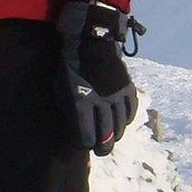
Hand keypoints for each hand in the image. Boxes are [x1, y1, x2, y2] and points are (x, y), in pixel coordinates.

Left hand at [55, 0, 138, 155]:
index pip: (88, 134)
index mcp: (83, 103)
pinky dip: (127, 118)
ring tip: (112, 137)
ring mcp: (117, 97)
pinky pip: (131, 110)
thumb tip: (76, 124)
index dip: (87, 142)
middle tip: (101, 150)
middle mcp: (102, 104)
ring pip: (121, 125)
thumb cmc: (70, 64)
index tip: (86, 143)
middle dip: (104, 146)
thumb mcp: (60, 87)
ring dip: (116, 134)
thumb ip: (68, 108)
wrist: (91, 41)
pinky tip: (122, 120)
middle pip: (107, 135)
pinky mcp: (127, 89)